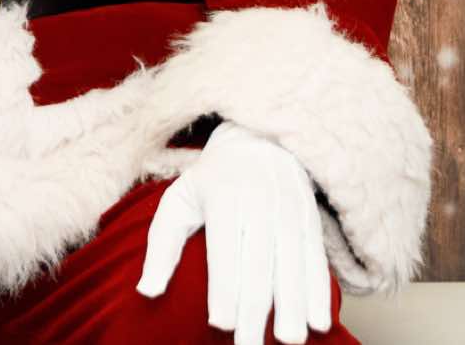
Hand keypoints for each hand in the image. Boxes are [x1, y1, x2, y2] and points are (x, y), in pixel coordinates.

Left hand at [136, 121, 329, 344]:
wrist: (260, 139)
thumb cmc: (211, 180)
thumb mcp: (179, 199)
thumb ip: (161, 245)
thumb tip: (146, 291)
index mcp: (223, 197)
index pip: (223, 250)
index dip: (223, 288)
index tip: (220, 324)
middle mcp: (260, 204)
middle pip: (258, 264)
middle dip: (255, 308)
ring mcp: (290, 211)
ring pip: (292, 265)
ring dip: (292, 306)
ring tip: (289, 340)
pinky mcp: (311, 221)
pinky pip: (316, 260)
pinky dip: (319, 292)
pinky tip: (319, 323)